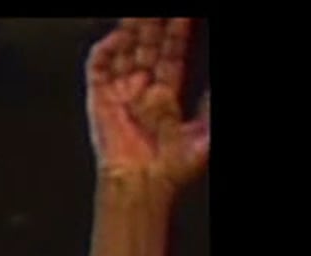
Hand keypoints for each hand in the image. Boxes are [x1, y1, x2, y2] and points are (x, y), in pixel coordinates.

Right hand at [86, 18, 209, 189]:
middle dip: (153, 24)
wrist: (144, 184)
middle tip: (157, 7)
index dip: (177, 32)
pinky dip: (104, 53)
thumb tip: (213, 84)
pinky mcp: (99, 101)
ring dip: (129, 30)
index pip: (172, 52)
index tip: (184, 16)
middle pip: (147, 46)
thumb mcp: (206, 133)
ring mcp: (121, 93)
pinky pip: (98, 70)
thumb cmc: (172, 168)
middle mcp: (143, 89)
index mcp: (168, 93)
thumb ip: (209, 106)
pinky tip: (116, 39)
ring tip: (135, 12)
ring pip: (124, 51)